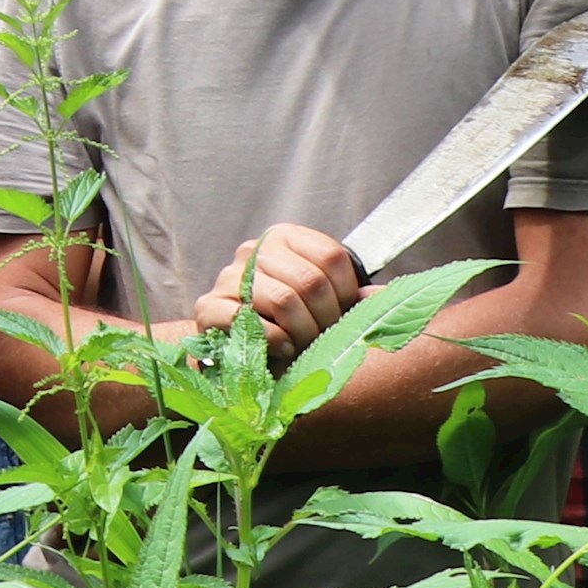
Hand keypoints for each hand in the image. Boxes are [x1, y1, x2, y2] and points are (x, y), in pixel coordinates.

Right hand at [192, 223, 364, 354]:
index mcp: (283, 238)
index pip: (331, 258)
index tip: (343, 316)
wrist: (239, 350)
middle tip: (323, 339)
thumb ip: (349, 295)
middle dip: (325, 320)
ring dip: (302, 334)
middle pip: (310, 281)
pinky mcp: (208, 307)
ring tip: (302, 346)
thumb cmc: (287, 324)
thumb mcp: (321, 301)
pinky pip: (251, 322)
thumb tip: (379, 297)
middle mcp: (253, 250)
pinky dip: (274, 341)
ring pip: (284, 300)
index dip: (346, 295)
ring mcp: (228, 277)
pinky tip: (281, 350)